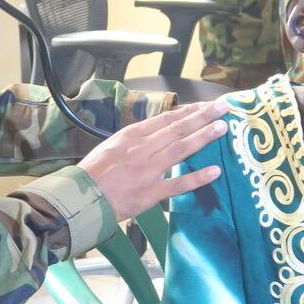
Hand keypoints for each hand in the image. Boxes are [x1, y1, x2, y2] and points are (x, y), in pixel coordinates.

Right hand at [78, 100, 228, 220]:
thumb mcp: (111, 147)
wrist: (80, 199)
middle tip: (223, 107)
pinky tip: (215, 171)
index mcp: (131, 135)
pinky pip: (178, 184)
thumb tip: (156, 133)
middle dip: (202, 116)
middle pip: (178, 129)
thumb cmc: (92, 174)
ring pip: (181, 149)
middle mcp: (142, 148)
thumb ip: (134, 140)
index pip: (166, 118)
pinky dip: (197, 178)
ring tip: (223, 127)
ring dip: (204, 137)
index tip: (205, 105)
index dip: (188, 111)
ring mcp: (148, 170)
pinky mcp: (150, 193)